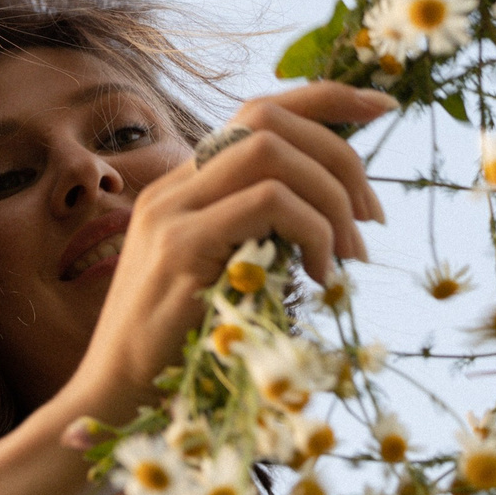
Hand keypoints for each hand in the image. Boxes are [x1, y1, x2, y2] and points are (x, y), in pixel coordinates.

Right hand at [56, 81, 394, 425]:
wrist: (113, 395)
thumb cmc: (176, 346)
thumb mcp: (225, 272)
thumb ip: (259, 233)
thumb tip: (332, 213)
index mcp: (184, 187)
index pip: (256, 110)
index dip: (326, 99)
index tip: (382, 108)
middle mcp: (174, 187)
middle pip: (268, 120)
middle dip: (340, 156)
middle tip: (372, 218)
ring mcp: (172, 213)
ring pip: (271, 152)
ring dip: (330, 197)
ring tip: (349, 253)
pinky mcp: (180, 248)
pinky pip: (268, 204)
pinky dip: (312, 230)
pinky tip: (318, 274)